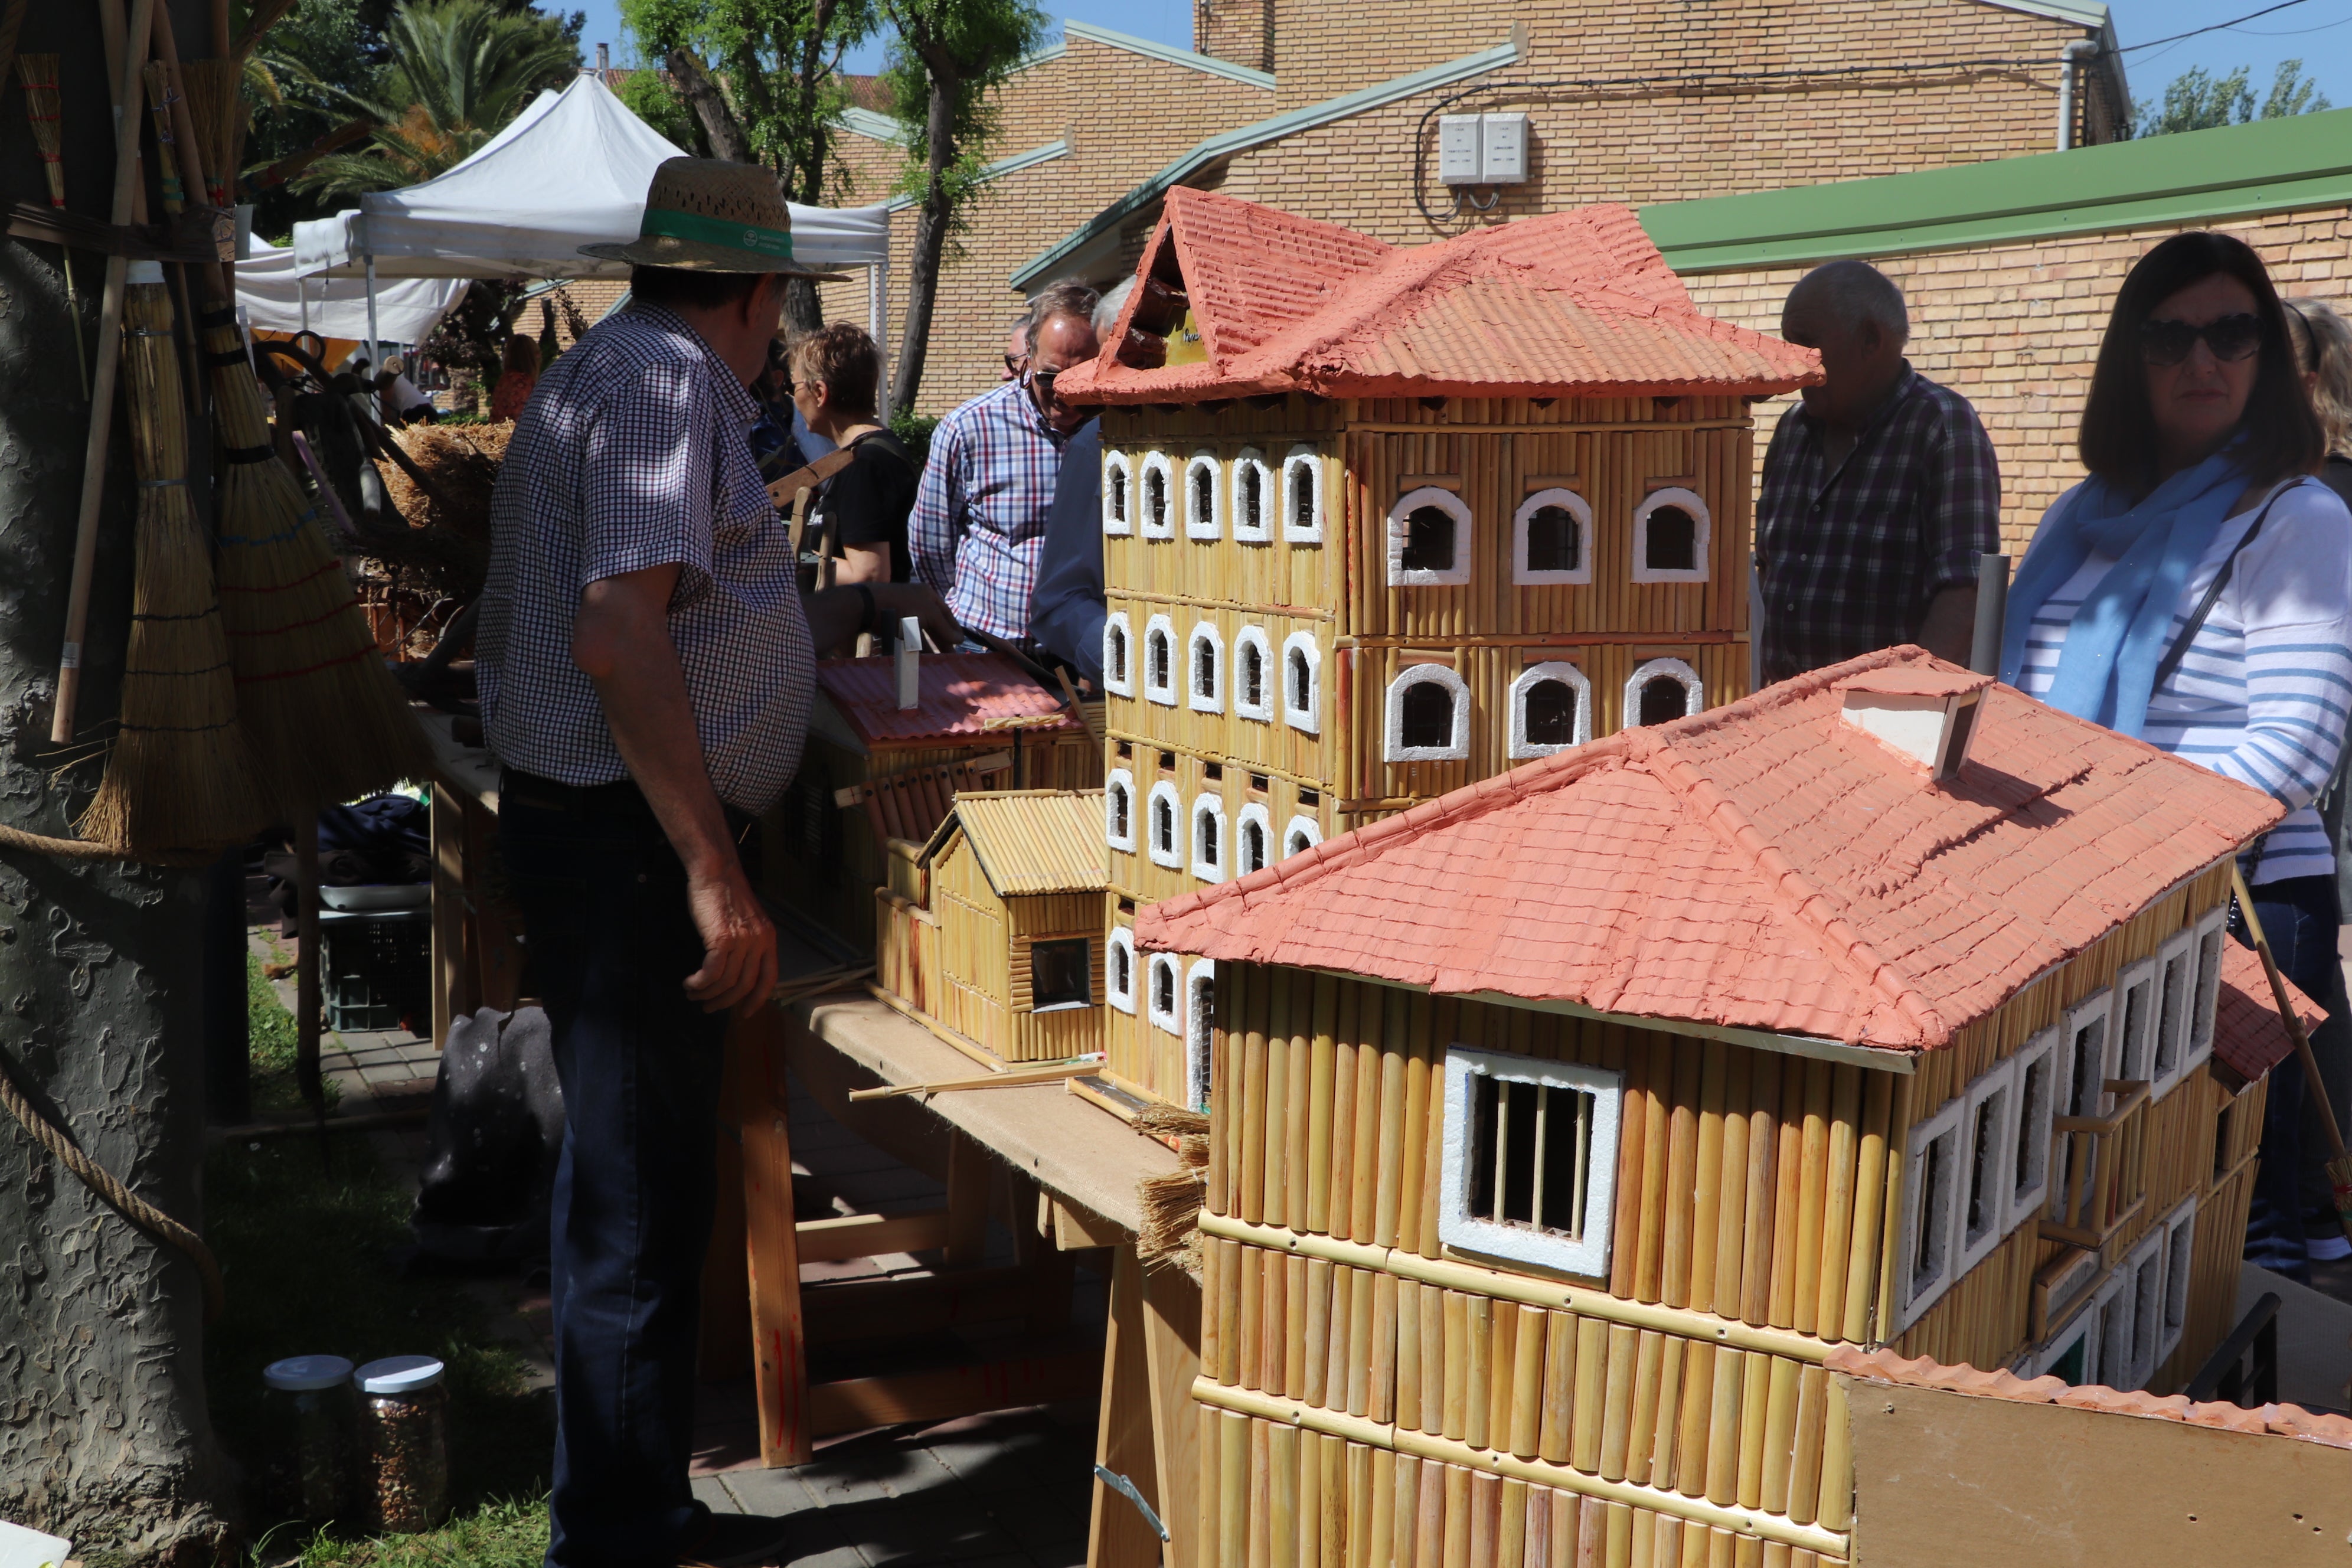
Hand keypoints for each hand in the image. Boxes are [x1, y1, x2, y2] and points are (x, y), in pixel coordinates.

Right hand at [681, 859, 777, 1015]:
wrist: (716, 872)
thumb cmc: (726, 894)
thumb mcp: (747, 921)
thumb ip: (748, 943)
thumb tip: (736, 970)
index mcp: (768, 939)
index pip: (769, 979)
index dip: (758, 1000)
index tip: (745, 1013)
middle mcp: (760, 942)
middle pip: (745, 985)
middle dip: (725, 1002)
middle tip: (708, 1008)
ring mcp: (742, 941)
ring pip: (726, 982)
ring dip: (707, 994)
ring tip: (693, 995)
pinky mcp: (722, 939)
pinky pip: (711, 973)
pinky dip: (699, 983)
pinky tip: (690, 983)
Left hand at [868, 582, 960, 650]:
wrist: (869, 605)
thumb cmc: (903, 605)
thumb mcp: (929, 614)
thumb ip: (945, 627)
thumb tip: (960, 639)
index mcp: (927, 594)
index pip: (945, 612)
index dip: (953, 627)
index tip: (960, 642)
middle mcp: (917, 602)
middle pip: (934, 623)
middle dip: (942, 639)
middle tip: (950, 654)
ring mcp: (904, 613)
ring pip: (921, 632)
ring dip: (930, 645)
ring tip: (938, 659)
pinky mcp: (893, 624)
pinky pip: (908, 637)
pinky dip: (916, 646)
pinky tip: (921, 657)